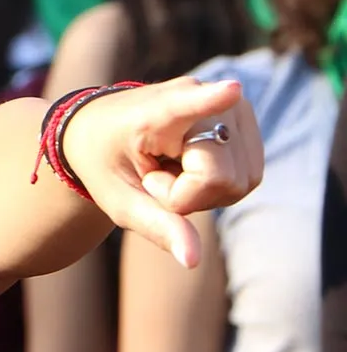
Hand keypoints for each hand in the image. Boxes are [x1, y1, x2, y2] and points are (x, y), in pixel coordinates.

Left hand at [61, 77, 262, 266]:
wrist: (102, 128)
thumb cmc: (106, 162)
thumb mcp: (119, 201)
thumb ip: (157, 226)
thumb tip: (193, 260)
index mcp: (154, 111)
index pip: (187, 106)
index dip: (212, 101)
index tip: (231, 91)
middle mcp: (199, 96)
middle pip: (220, 179)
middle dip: (188, 196)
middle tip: (154, 175)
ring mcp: (230, 106)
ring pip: (242, 181)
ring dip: (206, 191)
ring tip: (171, 168)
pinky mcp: (246, 120)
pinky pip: (249, 176)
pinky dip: (220, 185)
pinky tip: (193, 167)